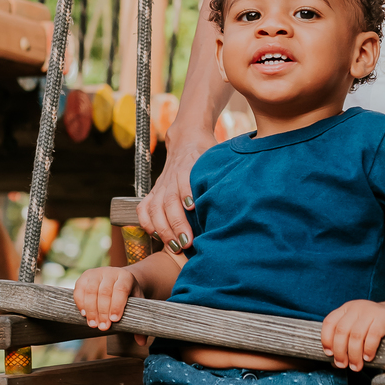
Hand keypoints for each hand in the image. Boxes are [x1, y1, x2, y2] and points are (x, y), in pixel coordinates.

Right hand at [74, 265, 138, 331]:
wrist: (117, 279)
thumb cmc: (128, 295)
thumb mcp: (137, 304)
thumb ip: (139, 321)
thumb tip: (142, 342)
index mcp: (126, 277)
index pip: (121, 289)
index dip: (117, 305)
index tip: (114, 320)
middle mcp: (110, 272)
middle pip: (104, 292)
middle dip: (103, 312)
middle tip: (103, 327)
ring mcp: (96, 273)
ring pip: (91, 291)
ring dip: (91, 310)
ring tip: (93, 324)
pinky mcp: (84, 277)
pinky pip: (79, 289)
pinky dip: (80, 303)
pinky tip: (84, 314)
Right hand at [138, 124, 214, 249]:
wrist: (187, 138)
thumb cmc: (207, 154)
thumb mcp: (216, 159)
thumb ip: (223, 174)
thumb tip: (240, 193)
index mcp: (189, 165)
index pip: (184, 179)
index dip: (186, 192)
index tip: (192, 207)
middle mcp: (172, 176)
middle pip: (169, 200)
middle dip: (177, 223)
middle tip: (187, 243)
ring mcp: (161, 184)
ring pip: (155, 207)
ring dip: (163, 229)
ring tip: (175, 247)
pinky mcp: (154, 191)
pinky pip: (144, 208)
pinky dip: (146, 223)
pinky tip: (155, 236)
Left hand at [321, 299, 384, 372]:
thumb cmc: (374, 324)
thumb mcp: (357, 326)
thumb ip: (346, 339)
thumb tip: (335, 362)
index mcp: (346, 308)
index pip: (329, 322)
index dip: (326, 340)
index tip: (329, 354)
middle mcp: (356, 307)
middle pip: (341, 331)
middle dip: (340, 351)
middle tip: (343, 364)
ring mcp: (370, 311)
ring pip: (356, 335)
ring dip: (354, 354)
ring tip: (356, 365)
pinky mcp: (384, 317)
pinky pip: (372, 336)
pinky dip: (368, 349)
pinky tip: (368, 357)